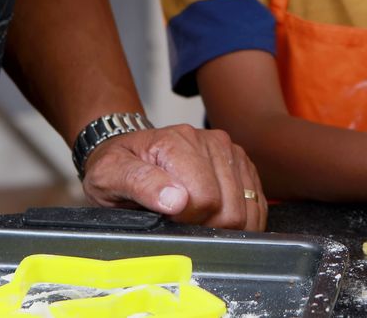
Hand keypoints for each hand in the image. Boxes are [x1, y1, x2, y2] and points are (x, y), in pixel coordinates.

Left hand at [81, 125, 266, 230]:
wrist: (130, 151)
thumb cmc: (119, 166)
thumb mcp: (109, 175)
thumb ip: (139, 184)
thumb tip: (176, 201)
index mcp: (176, 142)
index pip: (204, 198)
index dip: (187, 221)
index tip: (167, 219)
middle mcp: (209, 141)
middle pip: (229, 207)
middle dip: (207, 226)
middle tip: (181, 221)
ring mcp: (229, 150)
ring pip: (247, 208)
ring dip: (224, 224)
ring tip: (197, 217)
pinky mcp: (242, 162)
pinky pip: (257, 201)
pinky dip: (242, 218)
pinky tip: (217, 216)